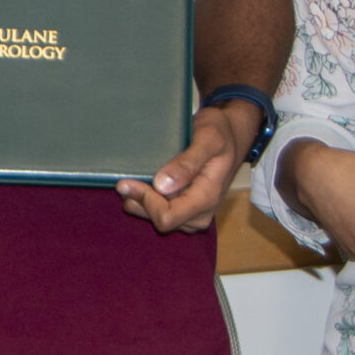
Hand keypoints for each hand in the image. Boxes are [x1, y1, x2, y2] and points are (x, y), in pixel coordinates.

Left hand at [118, 104, 251, 232]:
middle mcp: (201, 213)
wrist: (231, 136)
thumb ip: (188, 162)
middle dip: (139, 201)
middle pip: (159, 221)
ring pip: (156, 219)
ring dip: (140, 201)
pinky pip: (159, 213)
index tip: (127, 182)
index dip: (145, 202)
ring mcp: (193, 215)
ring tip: (132, 178)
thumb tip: (162, 185)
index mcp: (207, 197)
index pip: (168, 217)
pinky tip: (142, 182)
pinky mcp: (186, 212)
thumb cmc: (220, 133)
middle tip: (123, 179)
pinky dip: (146, 200)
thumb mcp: (208, 139)